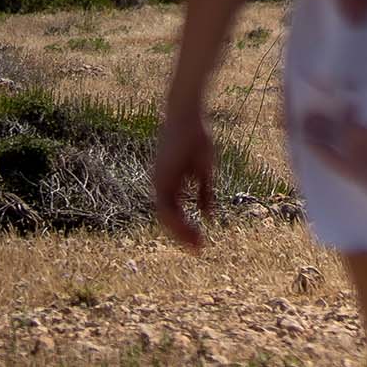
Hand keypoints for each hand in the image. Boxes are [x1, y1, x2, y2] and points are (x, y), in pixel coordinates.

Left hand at [151, 107, 218, 250]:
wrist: (187, 117)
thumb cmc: (197, 138)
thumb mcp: (204, 169)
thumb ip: (204, 192)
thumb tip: (208, 215)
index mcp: (169, 184)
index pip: (174, 213)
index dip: (186, 229)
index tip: (201, 242)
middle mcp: (160, 185)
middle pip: (168, 219)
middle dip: (183, 236)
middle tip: (198, 250)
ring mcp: (159, 182)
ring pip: (165, 216)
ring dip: (180, 232)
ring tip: (196, 244)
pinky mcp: (162, 178)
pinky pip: (167, 206)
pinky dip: (178, 219)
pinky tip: (193, 227)